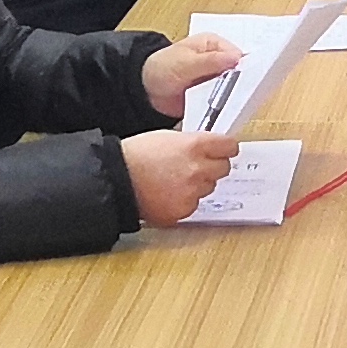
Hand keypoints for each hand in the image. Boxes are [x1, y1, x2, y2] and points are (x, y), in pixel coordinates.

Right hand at [122, 126, 243, 226]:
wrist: (116, 180)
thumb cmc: (136, 156)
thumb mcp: (167, 137)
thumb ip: (193, 143)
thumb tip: (208, 148)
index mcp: (195, 146)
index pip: (229, 147)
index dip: (225, 149)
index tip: (223, 151)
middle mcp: (197, 169)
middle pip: (223, 169)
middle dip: (212, 167)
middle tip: (195, 166)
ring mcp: (192, 192)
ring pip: (208, 188)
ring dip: (198, 184)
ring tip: (174, 180)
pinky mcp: (183, 210)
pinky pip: (194, 204)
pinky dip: (184, 200)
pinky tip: (168, 193)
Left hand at [142, 33, 242, 120]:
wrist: (145, 90)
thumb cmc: (161, 68)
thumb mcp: (185, 63)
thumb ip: (210, 61)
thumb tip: (235, 58)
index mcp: (214, 44)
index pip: (239, 55)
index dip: (245, 68)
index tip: (248, 81)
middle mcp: (219, 60)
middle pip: (239, 73)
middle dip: (240, 85)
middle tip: (241, 97)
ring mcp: (216, 79)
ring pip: (233, 89)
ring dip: (232, 98)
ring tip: (232, 107)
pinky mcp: (212, 95)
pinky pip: (223, 102)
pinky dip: (223, 107)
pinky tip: (224, 113)